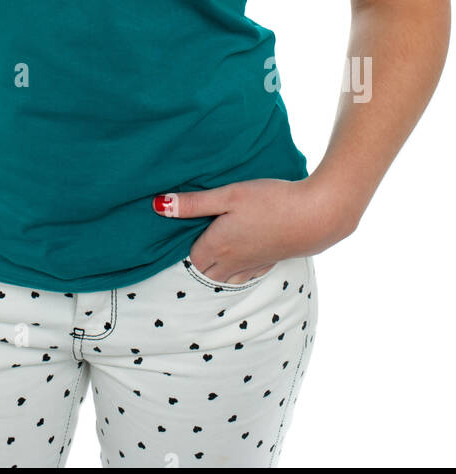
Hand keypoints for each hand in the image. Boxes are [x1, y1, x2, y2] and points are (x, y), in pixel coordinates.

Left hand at [152, 177, 352, 283]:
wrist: (314, 216)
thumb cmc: (269, 201)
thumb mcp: (227, 195)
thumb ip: (193, 203)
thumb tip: (157, 206)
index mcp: (218, 246)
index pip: (192, 258)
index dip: (186, 245)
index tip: (185, 230)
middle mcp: (233, 262)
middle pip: (206, 272)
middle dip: (199, 262)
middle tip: (196, 241)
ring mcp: (253, 265)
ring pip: (226, 278)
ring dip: (217, 269)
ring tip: (215, 251)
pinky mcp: (271, 262)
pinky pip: (246, 276)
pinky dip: (237, 271)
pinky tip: (242, 256)